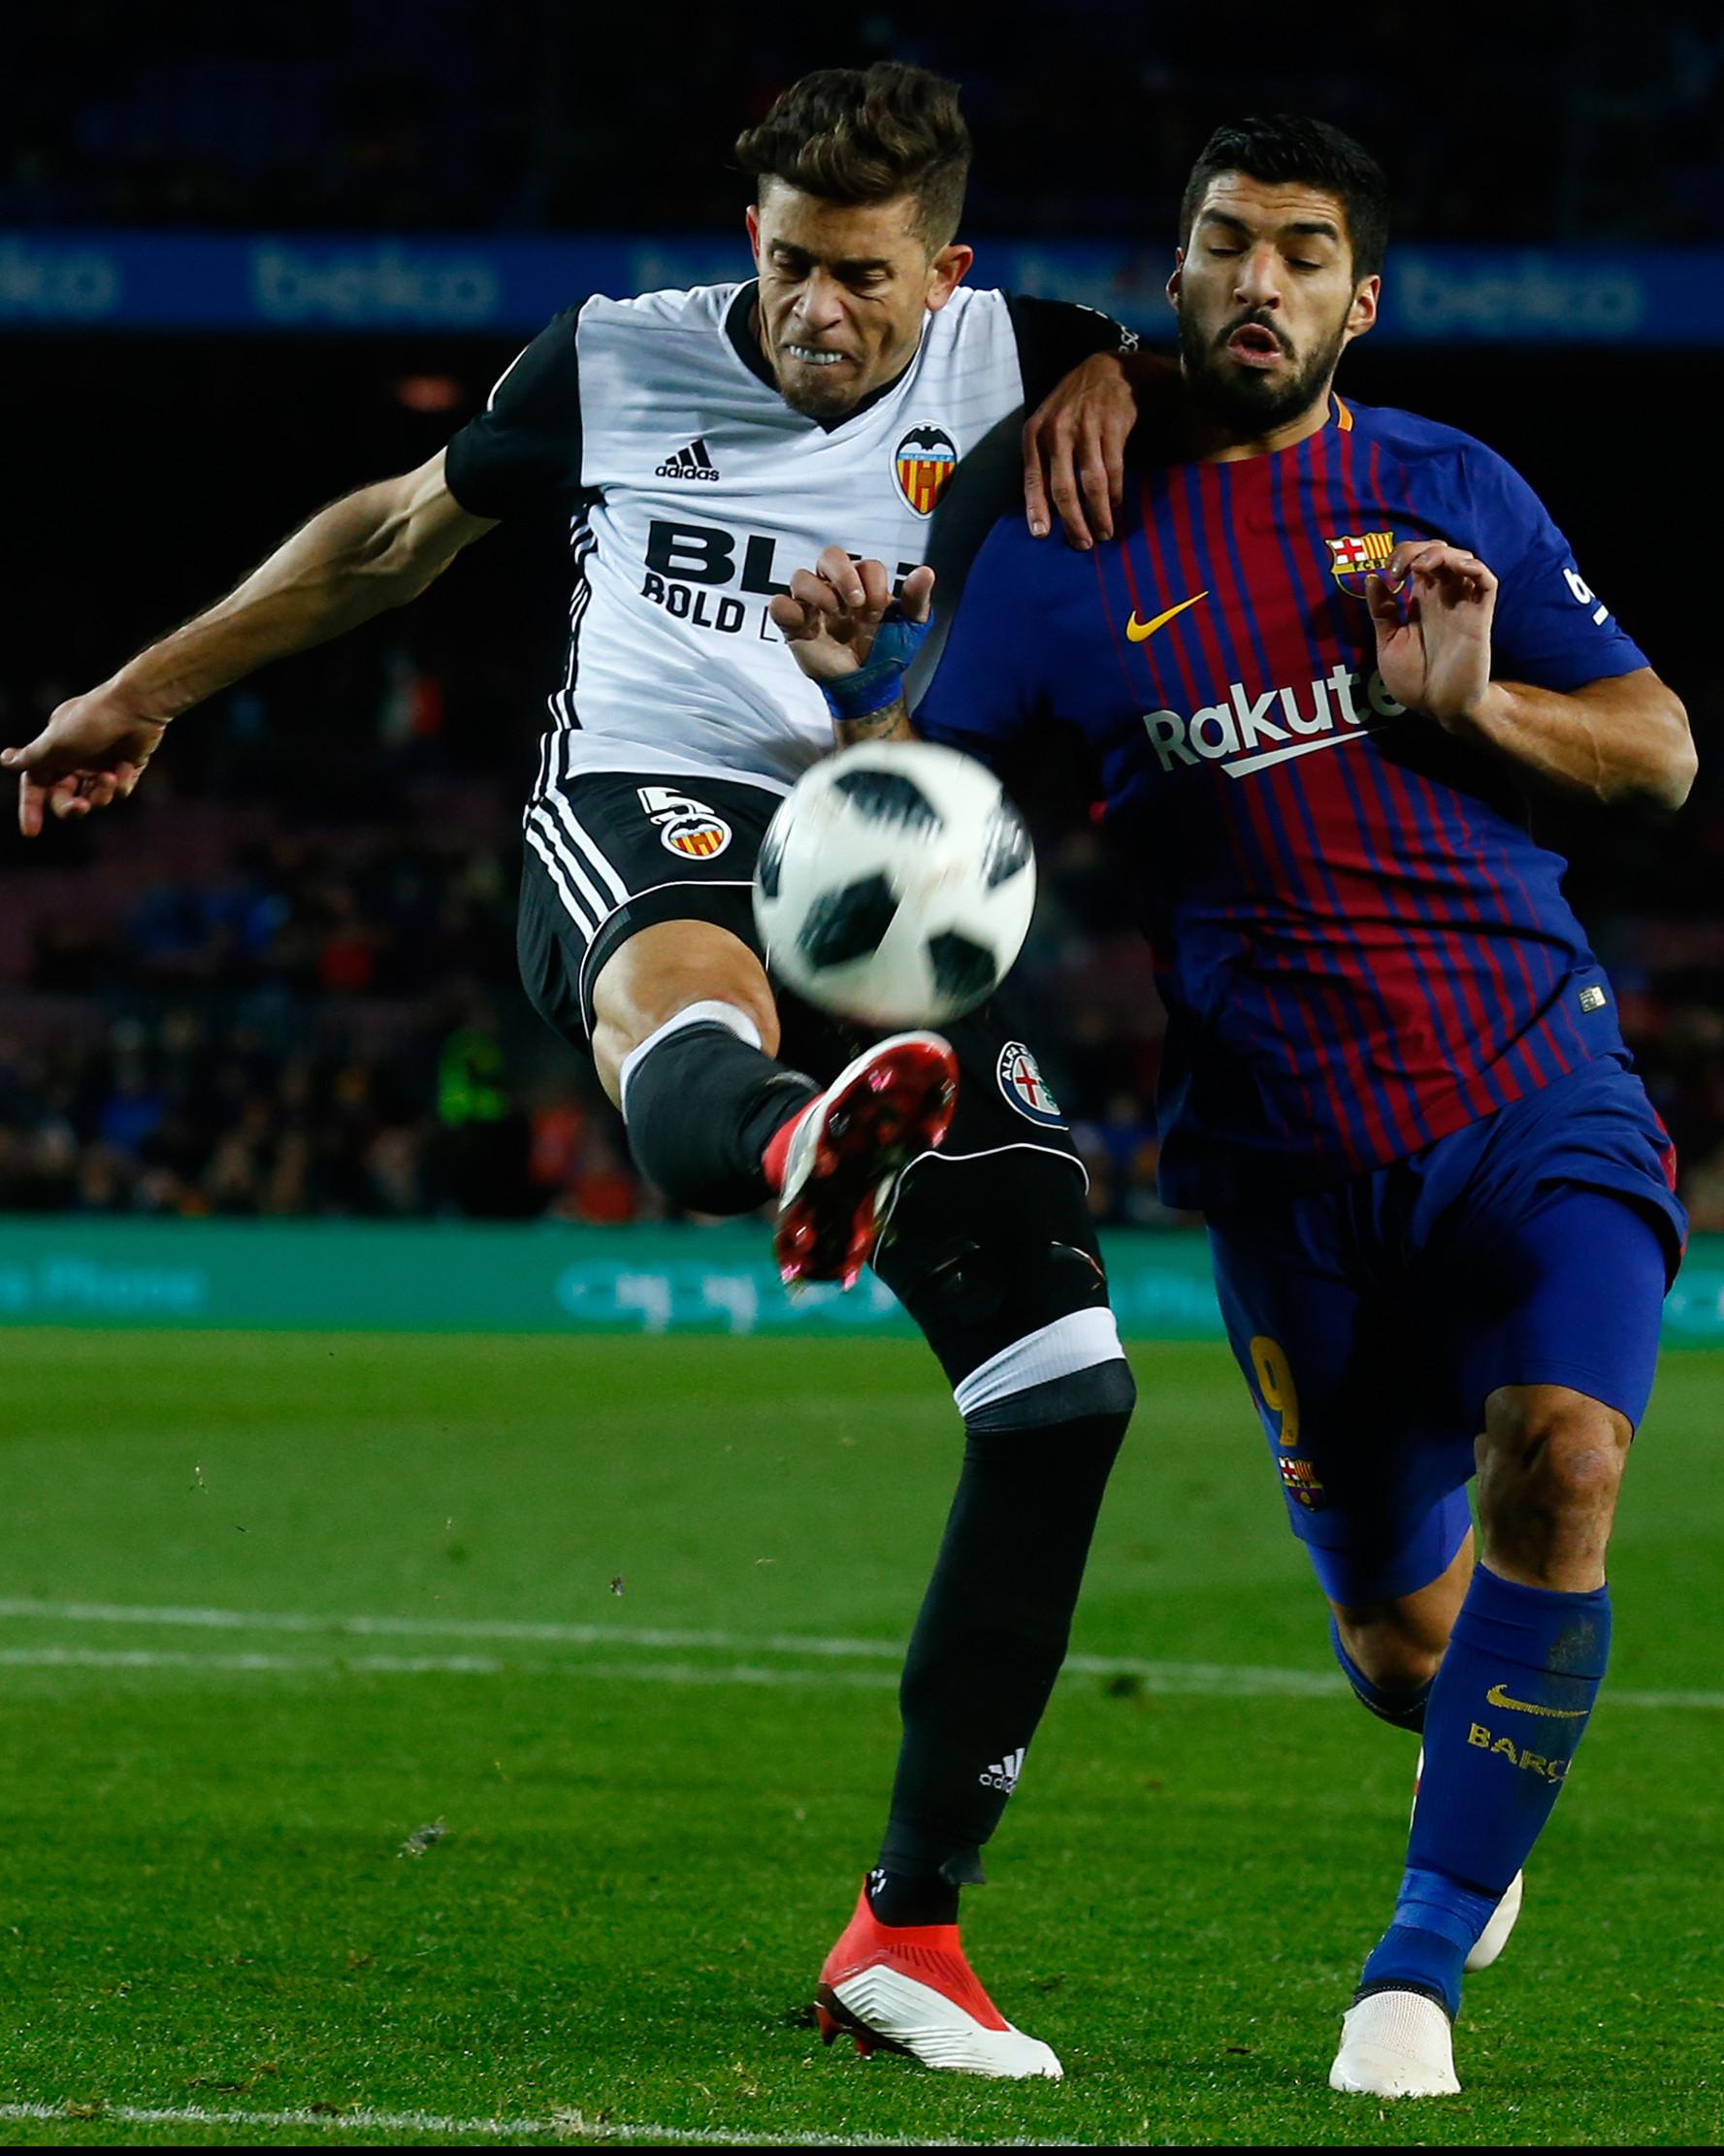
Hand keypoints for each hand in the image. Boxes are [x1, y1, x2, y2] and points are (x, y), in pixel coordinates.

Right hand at [2, 684, 169, 836]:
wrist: (136, 707)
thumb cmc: (91, 721)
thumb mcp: (55, 742)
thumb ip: (31, 758)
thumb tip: (3, 760)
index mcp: (52, 752)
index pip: (35, 785)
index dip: (31, 808)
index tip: (31, 832)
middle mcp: (75, 760)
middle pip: (65, 798)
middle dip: (71, 807)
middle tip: (80, 807)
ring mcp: (100, 765)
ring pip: (94, 799)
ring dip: (100, 794)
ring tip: (109, 776)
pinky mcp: (125, 768)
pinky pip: (119, 791)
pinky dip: (120, 784)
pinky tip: (124, 766)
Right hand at [769, 549, 935, 682]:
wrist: (867, 686)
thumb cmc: (887, 652)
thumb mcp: (910, 627)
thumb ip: (917, 599)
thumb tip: (926, 572)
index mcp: (864, 584)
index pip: (865, 565)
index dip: (873, 582)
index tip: (879, 611)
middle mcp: (836, 588)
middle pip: (829, 556)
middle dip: (844, 574)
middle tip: (857, 602)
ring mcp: (812, 605)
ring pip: (801, 577)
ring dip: (818, 592)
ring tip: (835, 614)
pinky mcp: (794, 625)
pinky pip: (779, 605)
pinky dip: (787, 609)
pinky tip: (806, 624)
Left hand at [1022, 349, 1172, 547]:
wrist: (1107, 370)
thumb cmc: (1072, 406)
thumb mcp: (1047, 426)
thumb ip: (1042, 460)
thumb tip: (1042, 508)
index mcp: (1035, 434)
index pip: (1033, 480)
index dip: (1038, 511)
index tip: (1042, 536)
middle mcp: (1057, 431)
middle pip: (1064, 489)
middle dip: (1073, 522)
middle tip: (1082, 544)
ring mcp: (1086, 428)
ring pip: (1092, 484)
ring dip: (1099, 514)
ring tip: (1104, 533)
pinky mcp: (1112, 427)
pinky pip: (1113, 469)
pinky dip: (1115, 491)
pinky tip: (1115, 504)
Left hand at [1365, 539, 1497, 729]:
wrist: (1441, 708)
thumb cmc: (1416, 681)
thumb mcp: (1388, 644)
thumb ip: (1382, 613)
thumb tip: (1372, 578)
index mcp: (1421, 603)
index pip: (1417, 561)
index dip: (1402, 556)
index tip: (1387, 573)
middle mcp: (1443, 598)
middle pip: (1438, 553)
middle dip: (1417, 549)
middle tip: (1399, 568)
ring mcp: (1463, 605)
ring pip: (1463, 559)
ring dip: (1441, 553)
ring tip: (1420, 568)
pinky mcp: (1480, 616)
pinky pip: (1486, 580)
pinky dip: (1472, 566)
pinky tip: (1453, 569)